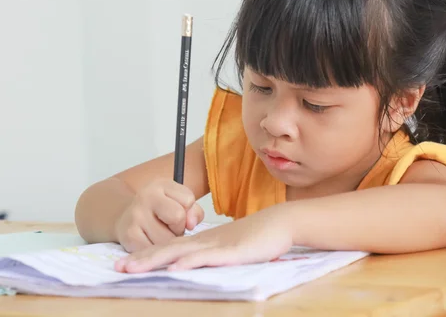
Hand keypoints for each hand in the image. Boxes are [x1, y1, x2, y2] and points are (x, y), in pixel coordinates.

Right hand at [114, 179, 204, 252]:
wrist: (125, 217)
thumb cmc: (158, 210)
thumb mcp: (178, 202)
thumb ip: (193, 211)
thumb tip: (191, 224)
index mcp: (161, 185)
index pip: (188, 200)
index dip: (188, 211)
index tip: (179, 212)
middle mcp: (146, 197)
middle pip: (178, 217)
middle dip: (179, 227)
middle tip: (170, 227)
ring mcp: (135, 216)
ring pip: (167, 238)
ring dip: (168, 242)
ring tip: (160, 235)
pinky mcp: (129, 236)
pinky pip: (155, 250)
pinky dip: (157, 252)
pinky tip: (151, 242)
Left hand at [114, 204, 292, 272]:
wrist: (280, 223)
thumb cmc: (258, 236)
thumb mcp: (231, 247)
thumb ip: (214, 254)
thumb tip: (198, 264)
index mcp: (204, 241)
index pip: (170, 248)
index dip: (148, 257)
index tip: (127, 264)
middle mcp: (205, 242)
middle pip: (168, 250)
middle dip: (142, 260)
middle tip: (118, 269)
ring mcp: (217, 246)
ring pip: (180, 253)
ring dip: (155, 261)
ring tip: (133, 268)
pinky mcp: (231, 252)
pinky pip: (206, 257)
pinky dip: (188, 262)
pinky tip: (175, 268)